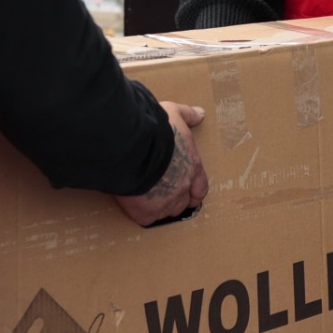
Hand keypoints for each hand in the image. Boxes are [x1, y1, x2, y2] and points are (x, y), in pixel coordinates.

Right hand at [115, 103, 208, 226]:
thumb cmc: (154, 129)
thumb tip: (200, 114)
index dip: (194, 190)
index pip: (201, 187)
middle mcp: (183, 187)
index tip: (189, 191)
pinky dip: (141, 213)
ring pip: (167, 212)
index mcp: (192, 166)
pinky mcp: (146, 212)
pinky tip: (134, 204)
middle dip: (176, 199)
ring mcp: (165, 202)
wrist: (131, 146)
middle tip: (163, 192)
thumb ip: (188, 115)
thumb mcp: (174, 113)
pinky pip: (147, 218)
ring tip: (147, 198)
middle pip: (184, 202)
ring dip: (160, 207)